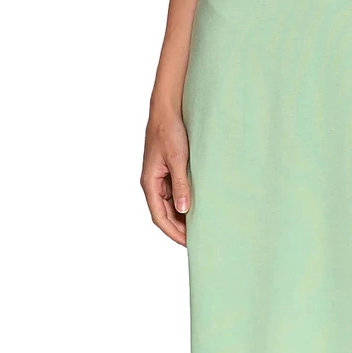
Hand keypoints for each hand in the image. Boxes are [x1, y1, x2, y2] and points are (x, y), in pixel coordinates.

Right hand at [141, 110, 190, 246]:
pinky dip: (185, 201)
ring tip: (201, 226)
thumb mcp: (177, 159)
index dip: (173, 232)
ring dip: (182, 216)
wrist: (167, 109)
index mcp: (150, 183)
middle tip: (199, 238)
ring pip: (170, 204)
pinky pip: (175, 192)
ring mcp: (159, 177)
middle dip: (179, 228)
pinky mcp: (168, 169)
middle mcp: (152, 183)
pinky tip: (198, 205)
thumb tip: (184, 210)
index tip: (189, 243)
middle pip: (165, 213)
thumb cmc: (169, 131)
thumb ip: (180, 184)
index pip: (159, 217)